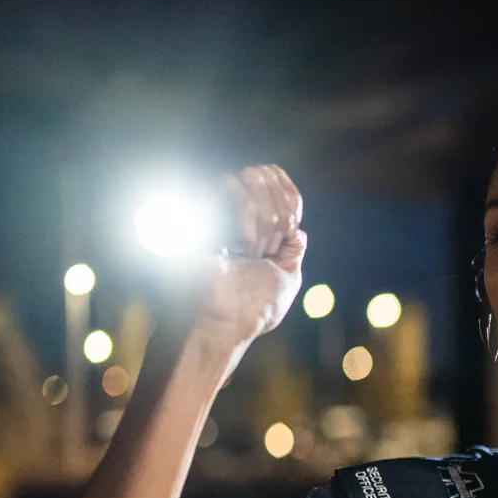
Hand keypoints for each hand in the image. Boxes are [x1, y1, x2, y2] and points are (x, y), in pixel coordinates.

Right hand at [190, 165, 306, 355]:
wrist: (227, 322)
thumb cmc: (256, 307)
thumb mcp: (287, 276)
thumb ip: (293, 248)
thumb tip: (296, 226)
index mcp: (257, 225)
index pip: (278, 183)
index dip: (291, 194)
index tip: (292, 224)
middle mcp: (235, 212)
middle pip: (266, 174)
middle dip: (280, 210)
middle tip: (270, 248)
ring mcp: (217, 209)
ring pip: (249, 176)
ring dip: (264, 216)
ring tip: (255, 252)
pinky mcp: (200, 210)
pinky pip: (228, 185)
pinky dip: (247, 216)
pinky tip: (243, 247)